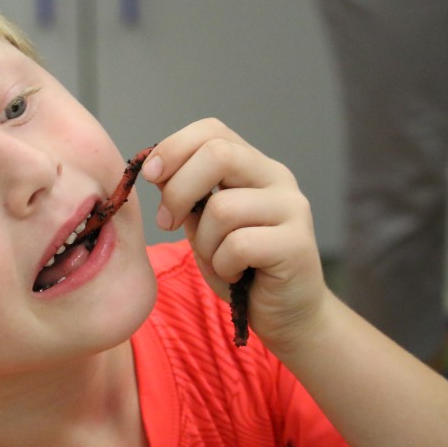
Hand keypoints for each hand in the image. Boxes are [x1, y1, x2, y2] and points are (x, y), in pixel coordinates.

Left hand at [141, 119, 327, 353]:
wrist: (287, 316)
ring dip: (204, 242)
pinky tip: (237, 275)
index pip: (212, 130)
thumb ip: (187, 195)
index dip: (174, 148)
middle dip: (178, 190)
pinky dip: (224, 265)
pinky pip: (238, 245)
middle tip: (167, 223)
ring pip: (223, 208)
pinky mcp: (297, 243)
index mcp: (254, 167)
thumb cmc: (241, 269)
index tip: (150, 177)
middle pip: (218, 154)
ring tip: (218, 260)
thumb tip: (155, 167)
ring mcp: (292, 208)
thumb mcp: (204, 226)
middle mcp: (277, 178)